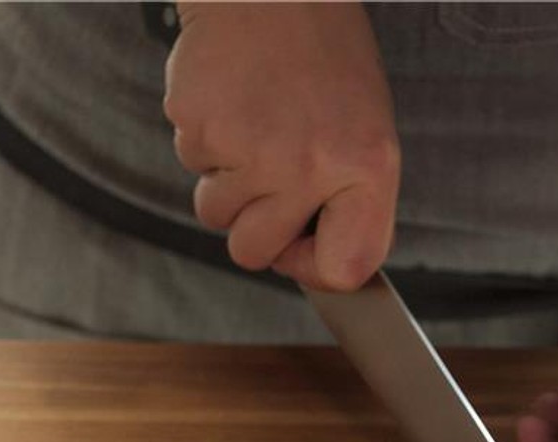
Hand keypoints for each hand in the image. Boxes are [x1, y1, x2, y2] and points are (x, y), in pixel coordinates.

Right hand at [165, 2, 399, 290]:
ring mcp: (249, 148)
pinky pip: (191, 163)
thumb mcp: (366, 130)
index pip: (344, 269)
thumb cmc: (323, 55)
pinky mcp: (199, 125)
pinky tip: (231, 98)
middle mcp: (308, 166)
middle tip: (267, 175)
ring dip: (225, 181)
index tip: (303, 244)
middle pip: (253, 253)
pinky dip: (204, 137)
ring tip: (253, 123)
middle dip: (250, 225)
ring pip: (214, 213)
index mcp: (365, 167)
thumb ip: (349, 201)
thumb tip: (316, 262)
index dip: (315, 267)